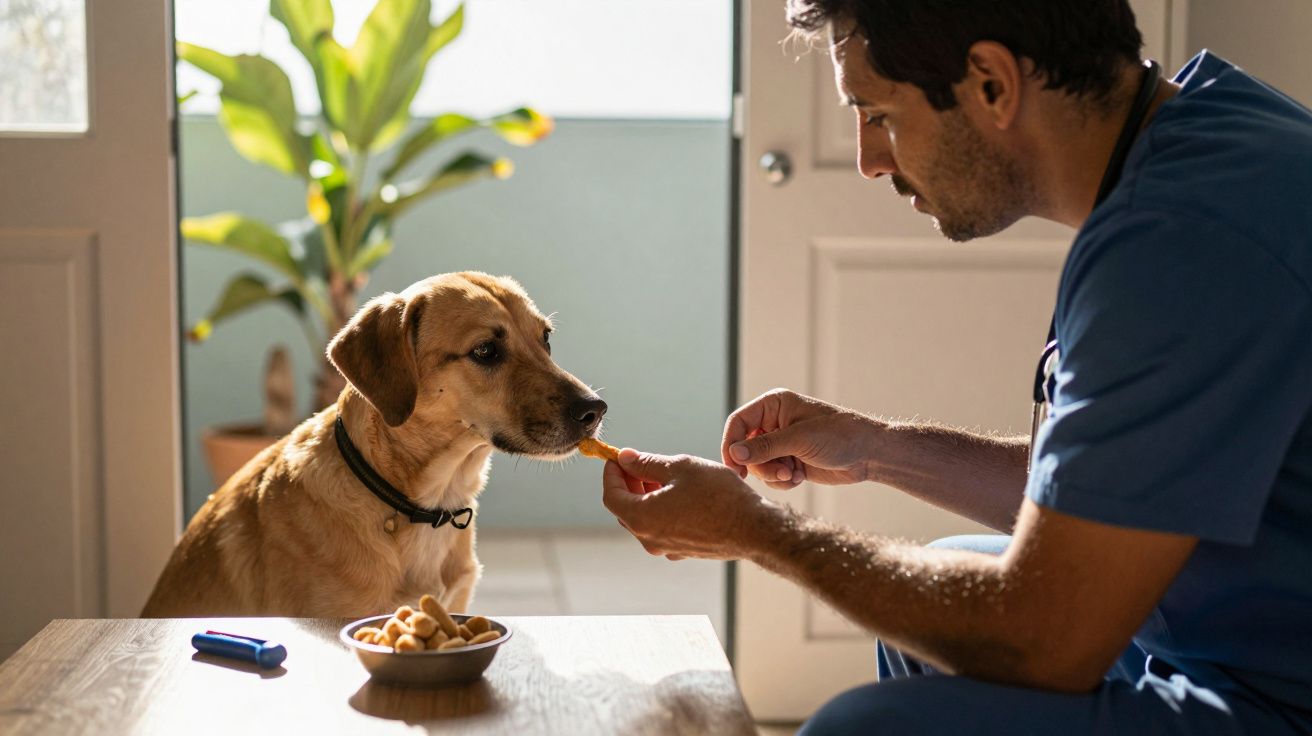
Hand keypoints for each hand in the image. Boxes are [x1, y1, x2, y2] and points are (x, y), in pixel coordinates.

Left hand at [601, 449, 778, 560]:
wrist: (754, 529)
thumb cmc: (719, 496)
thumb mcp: (681, 467)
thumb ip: (648, 463)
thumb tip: (626, 458)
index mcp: (642, 518)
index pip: (611, 495)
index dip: (612, 473)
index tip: (618, 457)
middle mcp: (649, 538)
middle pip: (626, 508)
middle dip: (629, 483)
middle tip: (640, 462)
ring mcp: (666, 548)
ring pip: (645, 518)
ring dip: (647, 495)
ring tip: (664, 474)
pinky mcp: (682, 550)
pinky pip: (662, 527)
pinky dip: (662, 508)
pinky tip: (680, 493)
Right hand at [721, 389, 881, 489]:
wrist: (868, 454)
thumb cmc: (839, 435)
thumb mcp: (799, 439)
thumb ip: (764, 447)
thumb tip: (734, 453)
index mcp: (773, 405)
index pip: (738, 423)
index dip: (731, 444)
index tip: (734, 467)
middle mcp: (773, 423)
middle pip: (745, 448)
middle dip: (760, 465)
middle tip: (781, 473)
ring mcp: (781, 443)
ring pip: (757, 465)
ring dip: (773, 475)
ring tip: (793, 474)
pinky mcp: (789, 461)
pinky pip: (771, 475)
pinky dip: (782, 480)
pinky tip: (799, 477)